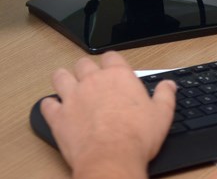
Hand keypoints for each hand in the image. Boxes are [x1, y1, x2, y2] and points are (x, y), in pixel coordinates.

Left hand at [40, 52, 176, 178]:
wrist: (112, 158)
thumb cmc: (136, 137)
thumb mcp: (161, 114)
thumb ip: (165, 95)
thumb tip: (169, 85)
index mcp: (118, 76)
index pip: (111, 56)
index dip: (111, 62)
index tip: (112, 69)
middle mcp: (93, 81)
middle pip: (83, 63)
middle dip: (86, 69)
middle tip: (90, 79)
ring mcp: (73, 97)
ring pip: (60, 77)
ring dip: (63, 79)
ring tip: (67, 86)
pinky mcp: (58, 117)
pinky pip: (47, 104)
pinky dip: (49, 106)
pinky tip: (54, 109)